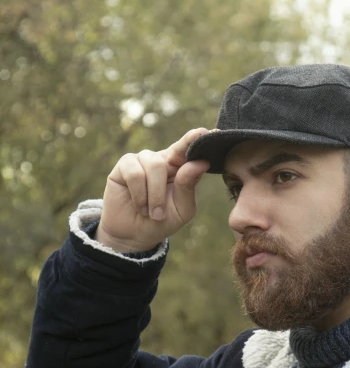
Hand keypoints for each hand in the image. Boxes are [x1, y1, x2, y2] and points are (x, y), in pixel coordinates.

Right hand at [96, 128, 210, 251]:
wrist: (134, 235)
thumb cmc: (162, 221)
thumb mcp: (181, 209)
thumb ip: (189, 186)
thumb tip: (199, 162)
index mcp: (181, 167)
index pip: (189, 149)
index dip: (196, 138)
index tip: (207, 131)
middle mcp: (163, 159)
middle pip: (172, 157)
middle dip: (165, 191)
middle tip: (159, 215)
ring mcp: (143, 159)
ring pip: (154, 166)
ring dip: (152, 196)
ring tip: (149, 212)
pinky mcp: (125, 164)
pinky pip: (135, 172)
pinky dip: (138, 194)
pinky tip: (138, 205)